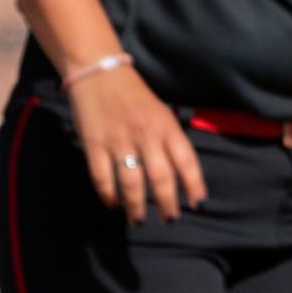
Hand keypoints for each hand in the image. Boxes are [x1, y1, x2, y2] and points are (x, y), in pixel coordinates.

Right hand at [66, 66, 206, 223]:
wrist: (99, 73)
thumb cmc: (135, 96)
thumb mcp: (162, 112)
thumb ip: (171, 139)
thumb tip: (183, 175)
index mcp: (166, 126)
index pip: (187, 161)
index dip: (194, 185)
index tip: (196, 203)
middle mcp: (145, 135)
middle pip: (161, 179)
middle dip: (167, 205)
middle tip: (169, 219)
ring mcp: (119, 141)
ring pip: (132, 185)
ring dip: (137, 207)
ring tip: (139, 219)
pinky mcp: (94, 145)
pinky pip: (102, 179)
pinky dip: (109, 196)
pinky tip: (114, 203)